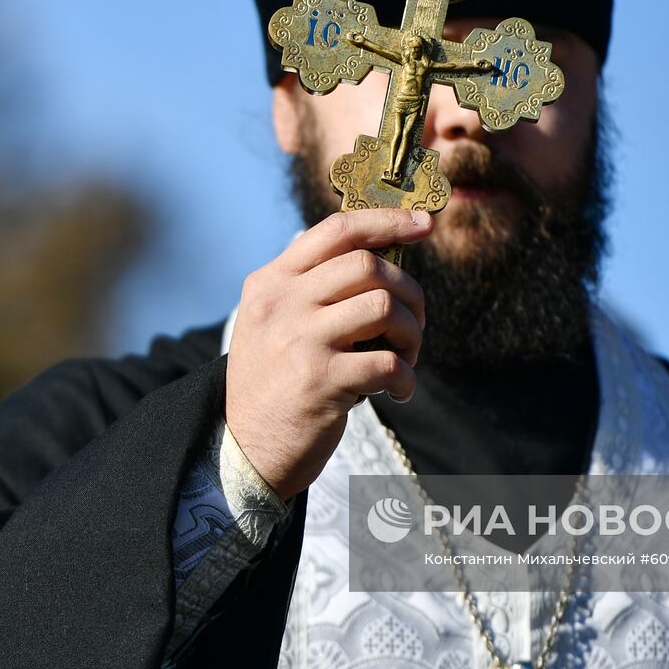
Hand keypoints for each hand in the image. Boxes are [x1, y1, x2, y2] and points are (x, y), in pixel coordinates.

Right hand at [225, 209, 430, 499]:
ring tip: (406, 357)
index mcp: (271, 282)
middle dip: (408, 290)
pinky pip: (387, 363)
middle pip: (367, 265)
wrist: (245, 448)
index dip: (386, 220)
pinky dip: (406, 377)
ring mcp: (299, 340)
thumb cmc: (275, 381)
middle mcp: (281, 304)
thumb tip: (387, 258)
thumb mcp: (275, 322)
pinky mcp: (319, 381)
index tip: (423, 223)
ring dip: (412, 334)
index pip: (335, 231)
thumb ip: (314, 289)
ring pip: (384, 306)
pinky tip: (399, 390)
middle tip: (415, 321)